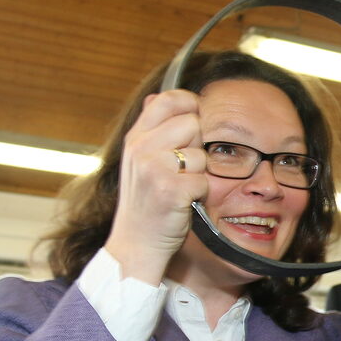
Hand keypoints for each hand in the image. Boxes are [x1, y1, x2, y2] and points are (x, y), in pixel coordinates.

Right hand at [104, 90, 208, 284]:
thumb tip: (157, 96)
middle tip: (182, 169)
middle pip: (193, 124)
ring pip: (201, 155)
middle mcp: (141, 149)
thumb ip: (150, 131)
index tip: (195, 119)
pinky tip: (183, 202)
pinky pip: (204, 181)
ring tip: (180, 187)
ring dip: (199, 173)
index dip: (190, 105)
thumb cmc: (145, 203)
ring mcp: (155, 169)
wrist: (136, 244)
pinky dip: (200, 194)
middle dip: (196, 146)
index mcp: (135, 138)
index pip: (169, 100)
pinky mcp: (172, 190)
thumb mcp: (137, 161)